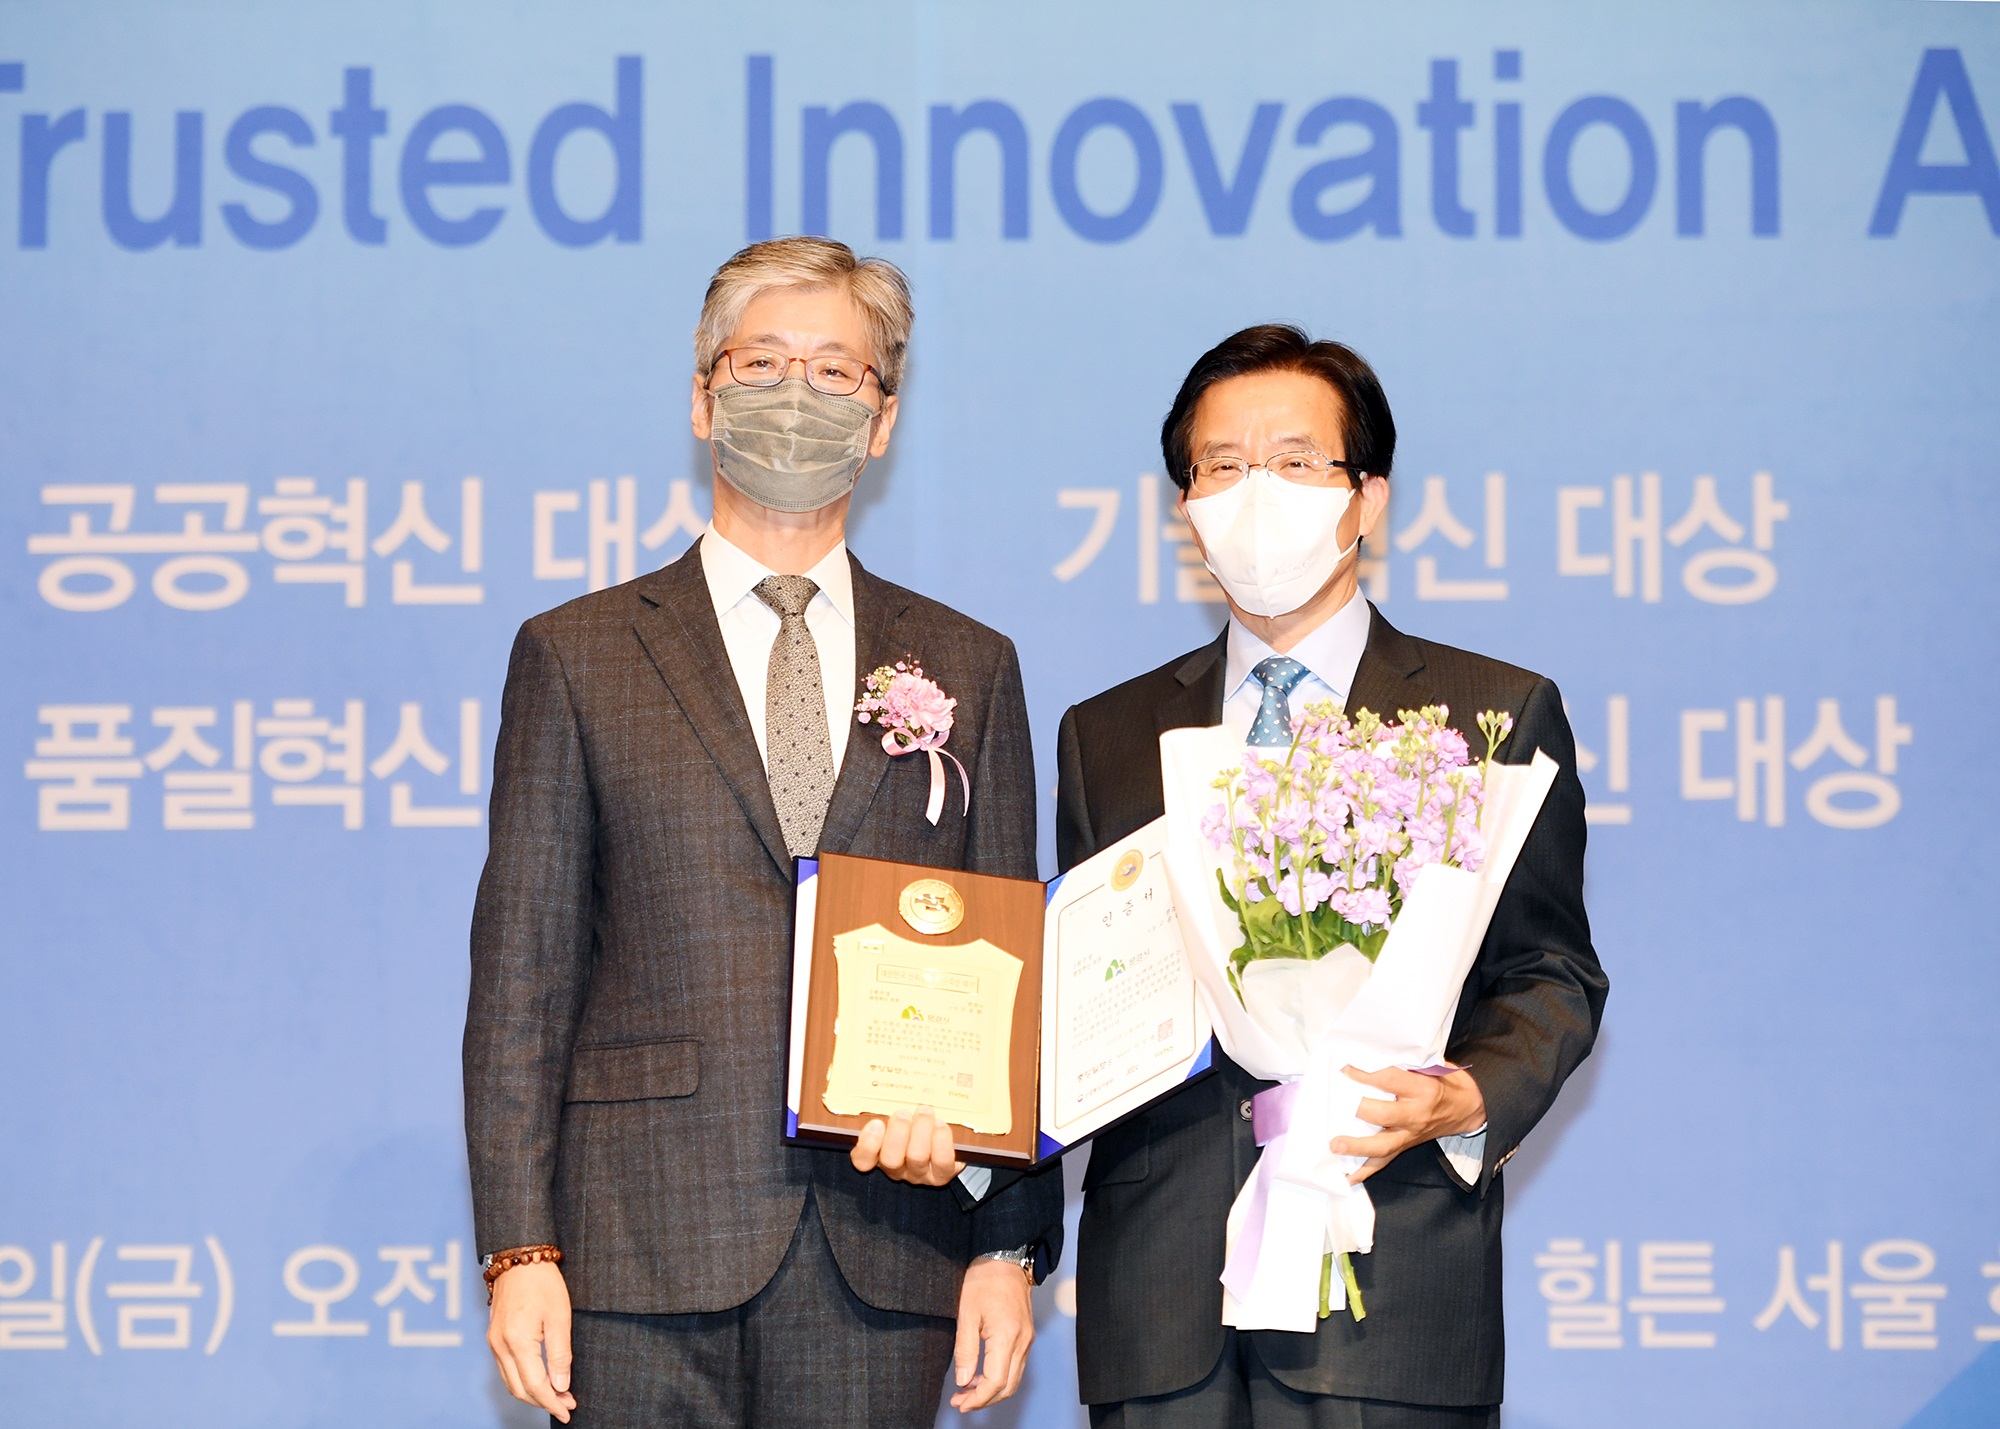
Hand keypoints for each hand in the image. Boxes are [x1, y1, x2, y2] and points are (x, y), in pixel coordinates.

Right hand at [486, 1260, 576, 1422]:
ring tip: (558, 1395)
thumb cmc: (543, 1282)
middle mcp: (500, 1346)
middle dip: (544, 1402)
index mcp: (518, 1341)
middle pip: (520, 1390)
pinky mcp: (493, 1337)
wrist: (519, 1257)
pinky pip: (505, 1370)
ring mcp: (493, 1342)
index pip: (536, 1386)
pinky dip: (522, 1381)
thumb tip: (561, 1386)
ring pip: (511, 1382)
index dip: (553, 1403)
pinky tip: (540, 1379)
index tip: (569, 1410)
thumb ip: (560, 1354)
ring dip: (533, 1394)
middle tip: (568, 1404)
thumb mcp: (560, 1316)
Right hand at [849, 1106, 964, 1186]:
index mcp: (878, 1153)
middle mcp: (897, 1167)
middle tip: (904, 1113)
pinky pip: (942, 1161)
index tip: (875, 1123)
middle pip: (890, 1159)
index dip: (867, 1145)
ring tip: (925, 1111)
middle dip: (898, 1134)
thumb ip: (884, 1097)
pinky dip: (941, 1141)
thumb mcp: (895, 1106)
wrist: (948, 1131)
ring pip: (916, 1158)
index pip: (862, 1159)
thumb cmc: (914, 1115)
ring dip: (921, 1131)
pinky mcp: (944, 1172)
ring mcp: (920, 1173)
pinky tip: (941, 1126)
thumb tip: (871, 1064)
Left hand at [949, 1256, 1033, 1411]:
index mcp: (1007, 1336)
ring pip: (1013, 1379)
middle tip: (960, 1402)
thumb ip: (965, 1350)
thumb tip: (963, 1381)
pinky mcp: (1026, 1336)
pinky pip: (1015, 1366)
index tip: (961, 1404)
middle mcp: (1022, 1342)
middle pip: (1007, 1386)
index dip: (978, 1398)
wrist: (1005, 1259)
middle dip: (984, 1400)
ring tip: (966, 1391)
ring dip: (991, 1390)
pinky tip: (981, 1375)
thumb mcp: (966, 1314)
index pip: (996, 1382)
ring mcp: (1027, 1339)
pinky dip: (999, 1377)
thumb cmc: (985, 1280)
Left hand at [1331, 1065, 1486, 1185]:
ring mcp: (1411, 1134)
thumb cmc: (1449, 1083)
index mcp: (1424, 1089)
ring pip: (1383, 1145)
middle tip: (1335, 1103)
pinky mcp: (1407, 1147)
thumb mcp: (1435, 1066)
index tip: (1344, 1069)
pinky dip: (1365, 1171)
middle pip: (1384, 1114)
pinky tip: (1347, 1176)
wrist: (1470, 1109)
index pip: (1390, 1079)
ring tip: (1335, 1145)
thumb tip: (1372, 1055)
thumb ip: (1407, 1063)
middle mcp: (1417, 1114)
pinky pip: (1385, 1162)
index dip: (1366, 1074)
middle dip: (1358, 1109)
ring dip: (1357, 1147)